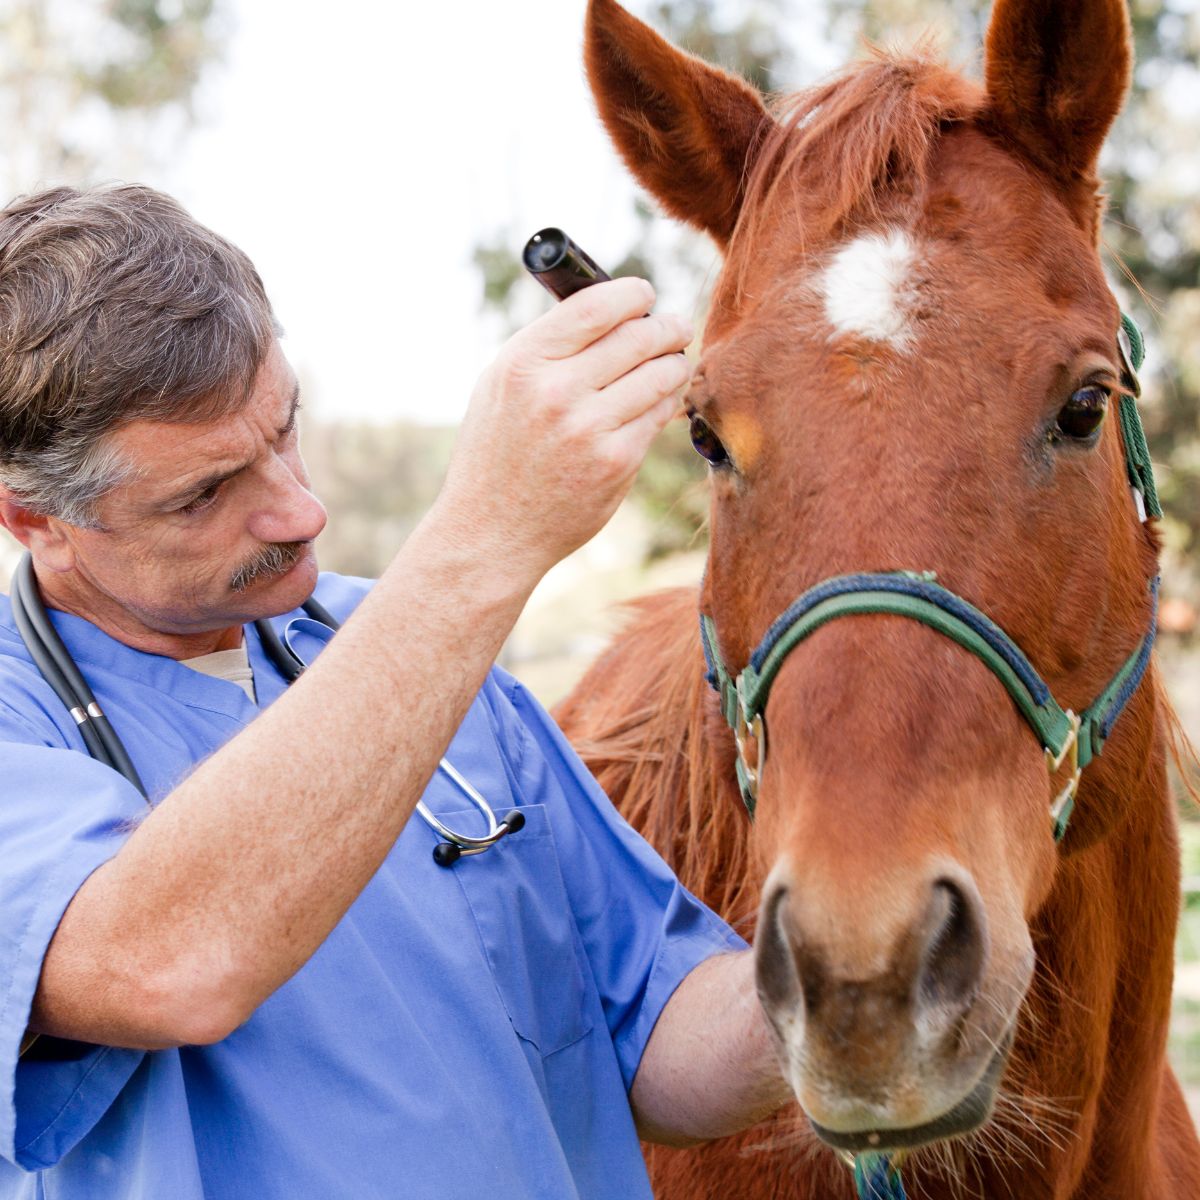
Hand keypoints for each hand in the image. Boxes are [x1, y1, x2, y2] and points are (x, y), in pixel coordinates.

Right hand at [434, 277, 692, 583]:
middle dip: (668, 327)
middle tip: (677, 328)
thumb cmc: (498, 452)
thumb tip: (612, 309)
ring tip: (674, 362)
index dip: (632, 294)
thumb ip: (549, 347)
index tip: (646, 295)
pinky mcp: (616, 462)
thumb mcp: (501, 386)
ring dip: (675, 364)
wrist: (493, 530)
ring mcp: (589, 429)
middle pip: (638, 337)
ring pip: (660, 375)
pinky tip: (660, 400)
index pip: (595, 306)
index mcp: (523, 363)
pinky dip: (665, 403)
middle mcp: (556, 391)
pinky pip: (659, 416)